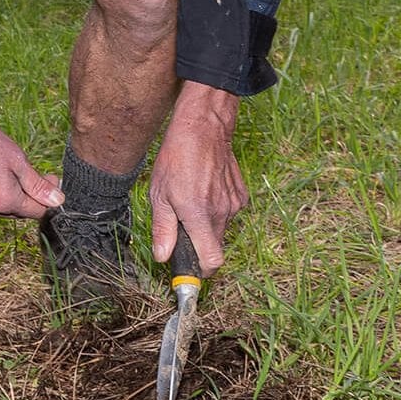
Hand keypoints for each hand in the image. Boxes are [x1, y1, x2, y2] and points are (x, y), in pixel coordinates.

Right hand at [0, 102, 63, 218]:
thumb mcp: (18, 160)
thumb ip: (38, 185)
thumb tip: (58, 201)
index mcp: (5, 201)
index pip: (38, 211)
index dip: (48, 196)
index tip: (48, 178)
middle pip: (19, 211)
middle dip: (29, 195)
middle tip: (29, 171)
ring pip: (2, 208)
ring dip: (9, 195)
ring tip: (5, 170)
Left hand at [150, 84, 245, 273]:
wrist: (204, 129)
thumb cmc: (176, 159)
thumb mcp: (158, 194)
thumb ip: (163, 229)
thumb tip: (162, 257)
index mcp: (200, 215)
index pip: (212, 261)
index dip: (200, 270)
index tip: (188, 268)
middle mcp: (222, 213)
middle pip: (215, 247)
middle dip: (198, 245)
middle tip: (179, 229)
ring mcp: (235, 204)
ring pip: (220, 229)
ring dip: (205, 226)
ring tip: (188, 202)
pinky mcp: (241, 195)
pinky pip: (228, 214)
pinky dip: (215, 211)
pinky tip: (203, 192)